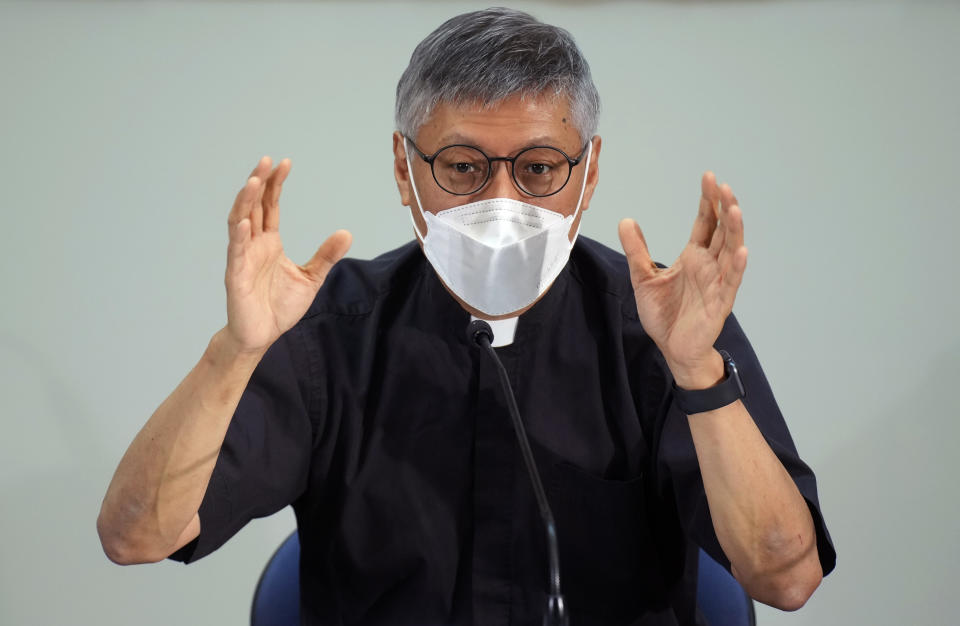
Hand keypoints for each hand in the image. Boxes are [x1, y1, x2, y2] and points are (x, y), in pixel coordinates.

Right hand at [224, 156, 351, 353]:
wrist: (262, 336)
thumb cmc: (279, 307)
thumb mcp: (311, 278)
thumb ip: (326, 255)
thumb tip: (347, 232)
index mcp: (269, 243)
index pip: (270, 206)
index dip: (275, 185)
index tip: (285, 163)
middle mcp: (253, 245)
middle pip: (253, 206)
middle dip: (259, 183)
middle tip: (267, 160)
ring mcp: (242, 258)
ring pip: (240, 222)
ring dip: (245, 201)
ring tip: (254, 180)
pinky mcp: (236, 276)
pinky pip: (235, 252)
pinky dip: (239, 235)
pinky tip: (245, 221)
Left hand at [618, 172, 746, 387]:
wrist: (672, 348)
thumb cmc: (664, 315)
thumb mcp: (642, 277)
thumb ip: (636, 250)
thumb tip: (626, 220)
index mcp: (694, 256)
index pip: (705, 223)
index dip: (708, 202)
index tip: (709, 178)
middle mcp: (709, 265)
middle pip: (722, 230)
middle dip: (723, 207)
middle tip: (722, 185)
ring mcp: (717, 282)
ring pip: (731, 251)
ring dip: (735, 230)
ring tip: (734, 209)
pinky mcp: (720, 302)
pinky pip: (731, 282)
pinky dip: (737, 267)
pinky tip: (741, 251)